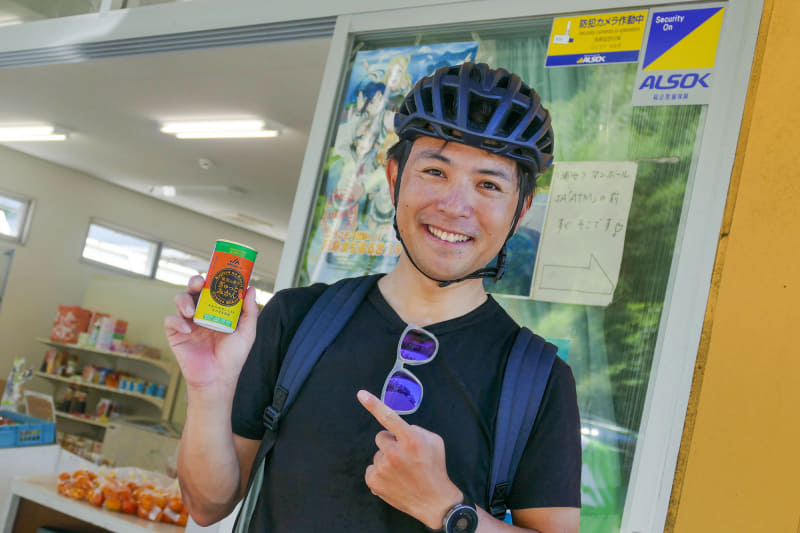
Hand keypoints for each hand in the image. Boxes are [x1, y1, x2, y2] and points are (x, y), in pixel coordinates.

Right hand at [164, 275, 258, 393]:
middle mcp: (202, 312)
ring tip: (192, 312)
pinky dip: (177, 322)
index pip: (213, 288)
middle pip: (194, 289)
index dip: (213, 277)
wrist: (218, 378)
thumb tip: (251, 289)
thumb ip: (250, 311)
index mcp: (218, 309)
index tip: (217, 271)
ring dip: (184, 300)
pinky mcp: (176, 333)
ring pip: (180, 299)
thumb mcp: (247, 333)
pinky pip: (171, 320)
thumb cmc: (233, 357)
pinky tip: (188, 331)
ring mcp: (188, 322)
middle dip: (195, 282)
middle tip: (200, 284)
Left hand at [357, 390, 462, 529]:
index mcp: (410, 440)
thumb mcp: (434, 441)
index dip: (373, 404)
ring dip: (387, 459)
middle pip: (381, 437)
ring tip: (403, 471)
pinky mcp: (374, 482)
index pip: (388, 416)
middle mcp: (394, 453)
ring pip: (378, 454)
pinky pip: (371, 468)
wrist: (434, 501)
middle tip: (404, 455)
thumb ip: (415, 430)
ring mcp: (383, 468)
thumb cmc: (435, 468)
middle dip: (391, 443)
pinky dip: (380, 473)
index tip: (361, 394)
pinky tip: (394, 480)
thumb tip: (398, 429)